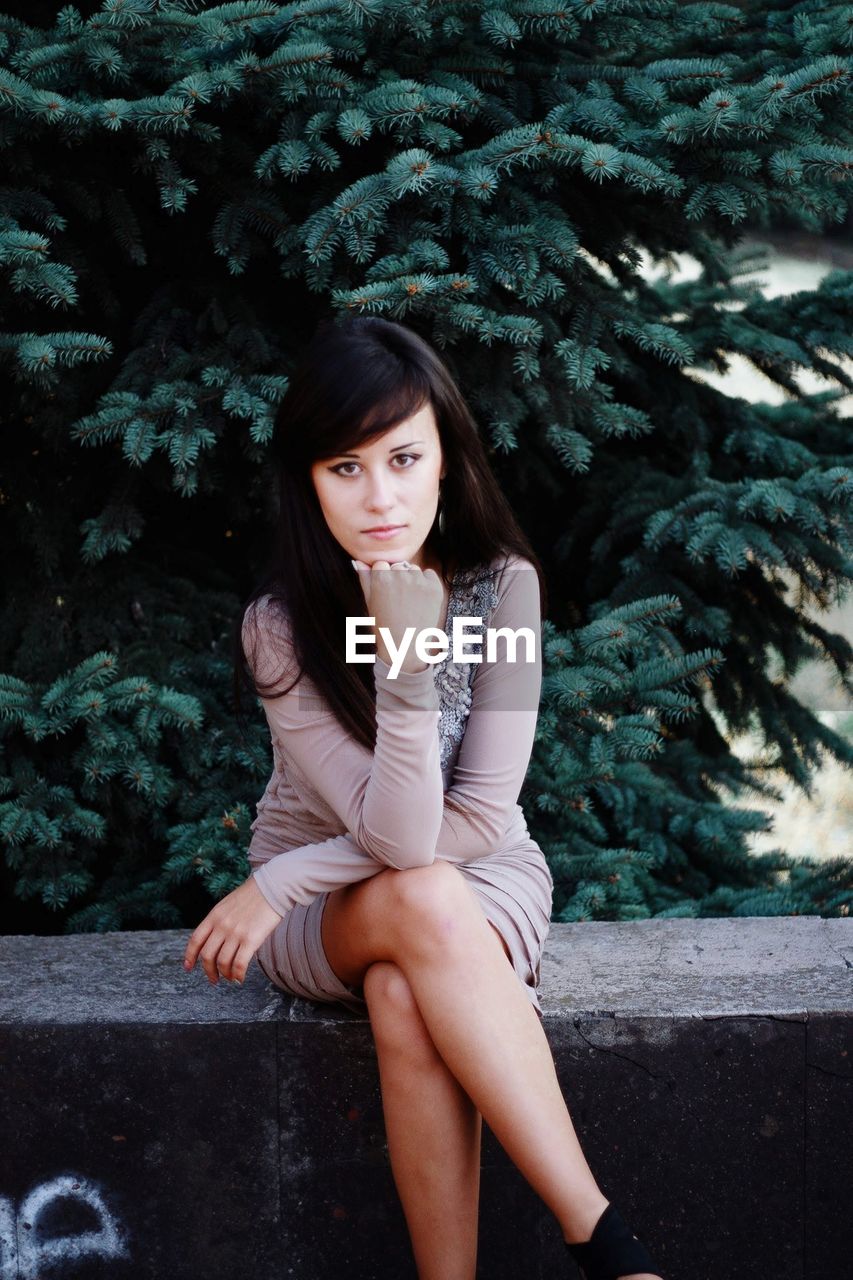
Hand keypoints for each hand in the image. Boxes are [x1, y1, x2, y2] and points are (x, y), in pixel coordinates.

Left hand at [182, 874, 282, 984]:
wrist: (272, 888)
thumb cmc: (253, 896)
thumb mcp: (228, 904)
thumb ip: (219, 921)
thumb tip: (215, 941)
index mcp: (214, 916)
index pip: (195, 940)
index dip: (190, 956)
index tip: (188, 967)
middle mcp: (222, 925)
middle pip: (207, 956)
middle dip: (209, 971)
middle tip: (213, 979)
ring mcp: (235, 933)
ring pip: (223, 963)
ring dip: (225, 974)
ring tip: (230, 978)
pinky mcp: (251, 939)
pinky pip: (239, 964)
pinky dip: (238, 975)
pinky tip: (240, 978)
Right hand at [352, 558, 445, 672]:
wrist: (406, 645)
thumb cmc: (384, 625)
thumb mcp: (369, 602)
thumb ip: (364, 579)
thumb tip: (358, 561)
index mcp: (381, 577)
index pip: (381, 564)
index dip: (381, 578)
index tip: (384, 594)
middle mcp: (400, 575)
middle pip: (398, 566)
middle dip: (397, 577)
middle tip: (397, 600)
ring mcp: (419, 580)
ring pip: (413, 569)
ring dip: (412, 580)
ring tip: (409, 602)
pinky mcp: (434, 587)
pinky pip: (429, 574)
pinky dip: (426, 583)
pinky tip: (420, 600)